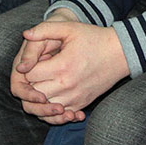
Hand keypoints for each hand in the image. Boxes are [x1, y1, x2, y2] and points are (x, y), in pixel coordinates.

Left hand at [11, 14, 127, 121]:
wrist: (120, 53)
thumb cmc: (94, 38)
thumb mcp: (69, 28)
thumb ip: (44, 30)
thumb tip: (26, 34)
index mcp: (61, 67)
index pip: (29, 75)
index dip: (25, 69)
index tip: (31, 62)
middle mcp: (67, 86)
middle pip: (33, 94)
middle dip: (28, 85)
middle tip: (32, 74)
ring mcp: (75, 97)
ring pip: (44, 109)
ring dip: (38, 100)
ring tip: (39, 86)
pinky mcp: (81, 104)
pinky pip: (59, 115)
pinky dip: (51, 111)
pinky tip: (51, 98)